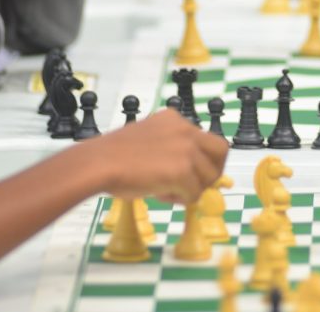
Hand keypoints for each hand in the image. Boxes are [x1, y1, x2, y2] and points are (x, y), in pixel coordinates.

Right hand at [98, 110, 228, 203]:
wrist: (98, 163)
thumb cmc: (114, 156)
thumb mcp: (149, 140)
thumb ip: (170, 148)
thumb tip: (189, 171)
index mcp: (174, 119)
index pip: (205, 139)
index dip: (201, 159)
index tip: (189, 172)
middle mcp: (185, 129)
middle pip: (221, 152)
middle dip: (211, 172)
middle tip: (193, 186)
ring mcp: (186, 149)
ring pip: (208, 178)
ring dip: (190, 189)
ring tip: (164, 190)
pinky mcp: (182, 170)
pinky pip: (194, 194)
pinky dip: (180, 200)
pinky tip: (159, 194)